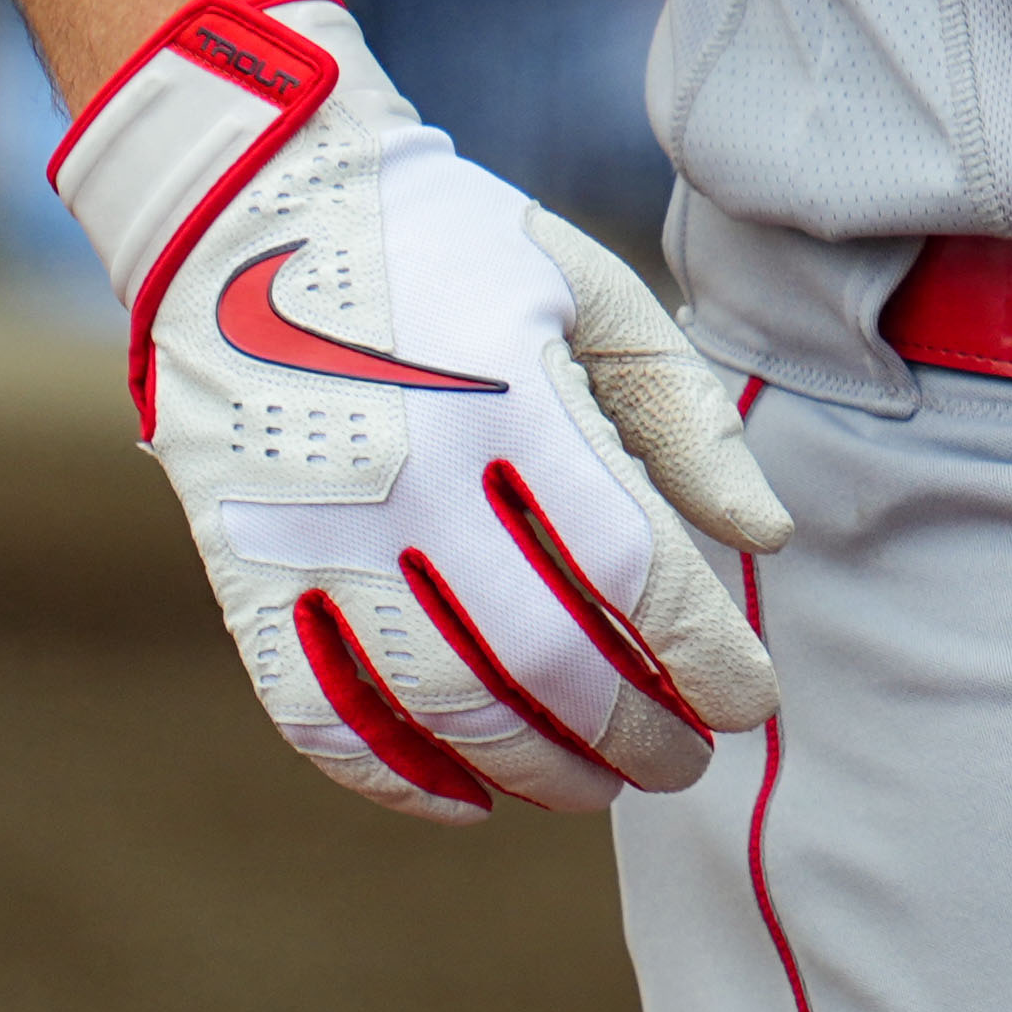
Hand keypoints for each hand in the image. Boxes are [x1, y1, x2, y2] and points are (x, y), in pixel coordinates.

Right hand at [51, 0, 787, 818]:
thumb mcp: (591, 293)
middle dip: (634, 733)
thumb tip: (766, 544)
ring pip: (442, 705)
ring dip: (534, 769)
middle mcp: (416, 483)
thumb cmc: (452, 250)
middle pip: (549, 659)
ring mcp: (321, 538)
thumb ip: (684, 418)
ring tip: (598, 786)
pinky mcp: (245, 572)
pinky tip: (469, 799)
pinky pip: (321, 712)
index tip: (752, 702)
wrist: (249, 213)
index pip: (637, 574)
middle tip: (686, 763)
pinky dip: (397, 777)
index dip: (705, 658)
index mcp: (516, 406)